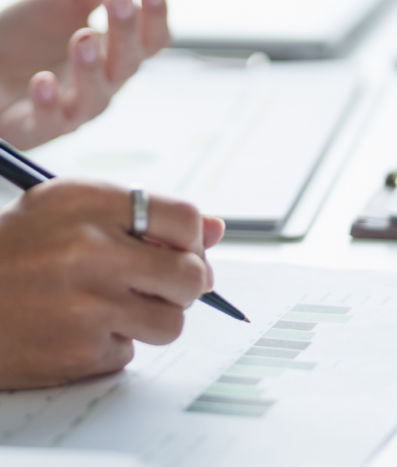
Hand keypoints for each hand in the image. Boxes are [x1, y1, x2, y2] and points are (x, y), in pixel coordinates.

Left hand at [0, 0, 171, 148]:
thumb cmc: (29, 32)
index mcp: (117, 53)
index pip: (153, 40)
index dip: (156, 14)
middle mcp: (103, 83)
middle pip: (128, 64)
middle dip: (126, 30)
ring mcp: (71, 108)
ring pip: (95, 98)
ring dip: (92, 69)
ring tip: (84, 37)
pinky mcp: (34, 127)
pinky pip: (48, 122)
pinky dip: (48, 103)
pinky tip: (43, 80)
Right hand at [0, 178, 225, 389]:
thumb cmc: (14, 251)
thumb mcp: (68, 210)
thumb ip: (145, 215)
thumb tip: (216, 230)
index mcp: (87, 203)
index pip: (185, 219)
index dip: (192, 238)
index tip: (179, 247)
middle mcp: (88, 251)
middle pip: (192, 275)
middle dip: (186, 283)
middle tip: (161, 284)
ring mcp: (84, 306)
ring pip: (171, 320)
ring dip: (152, 317)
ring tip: (110, 306)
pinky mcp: (77, 352)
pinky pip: (129, 352)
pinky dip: (111, 344)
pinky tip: (74, 330)